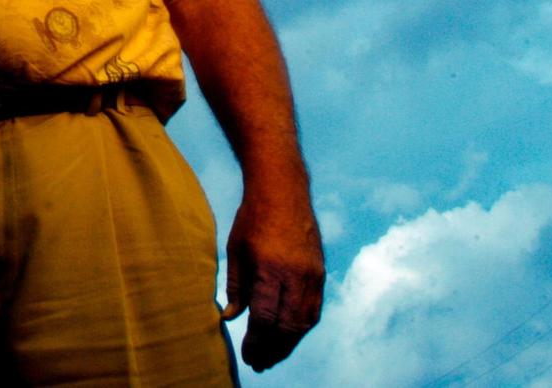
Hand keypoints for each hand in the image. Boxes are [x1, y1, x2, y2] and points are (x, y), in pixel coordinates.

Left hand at [222, 194, 324, 371]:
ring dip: (289, 343)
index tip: (248, 355)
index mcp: (270, 268)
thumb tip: (231, 317)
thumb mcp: (236, 249)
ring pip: (304, 321)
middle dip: (273, 350)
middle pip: (288, 326)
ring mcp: (312, 273)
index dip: (256, 342)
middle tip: (258, 363)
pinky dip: (301, 326)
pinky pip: (314, 309)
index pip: (266, 318)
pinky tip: (288, 334)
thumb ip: (236, 286)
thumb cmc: (253, 217)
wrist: (283, 188)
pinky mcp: (320, 271)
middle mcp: (296, 274)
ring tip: (272, 355)